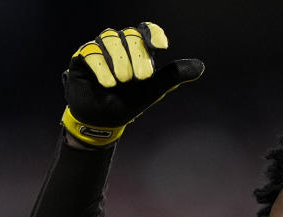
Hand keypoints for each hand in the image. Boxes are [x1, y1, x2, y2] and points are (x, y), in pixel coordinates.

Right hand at [61, 24, 204, 145]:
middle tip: (141, 78)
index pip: (146, 30)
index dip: (153, 34)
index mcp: (137, 49)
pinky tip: (108, 83)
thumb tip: (200, 66)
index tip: (161, 46)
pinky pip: (91, 52)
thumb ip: (174, 75)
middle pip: (130, 35)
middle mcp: (119, 45)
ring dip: (119, 61)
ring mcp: (100, 49)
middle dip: (137, 55)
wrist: (104, 121)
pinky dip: (101, 67)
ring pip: (110, 39)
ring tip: (122, 82)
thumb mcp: (154, 89)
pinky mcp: (82, 58)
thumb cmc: (129, 103)